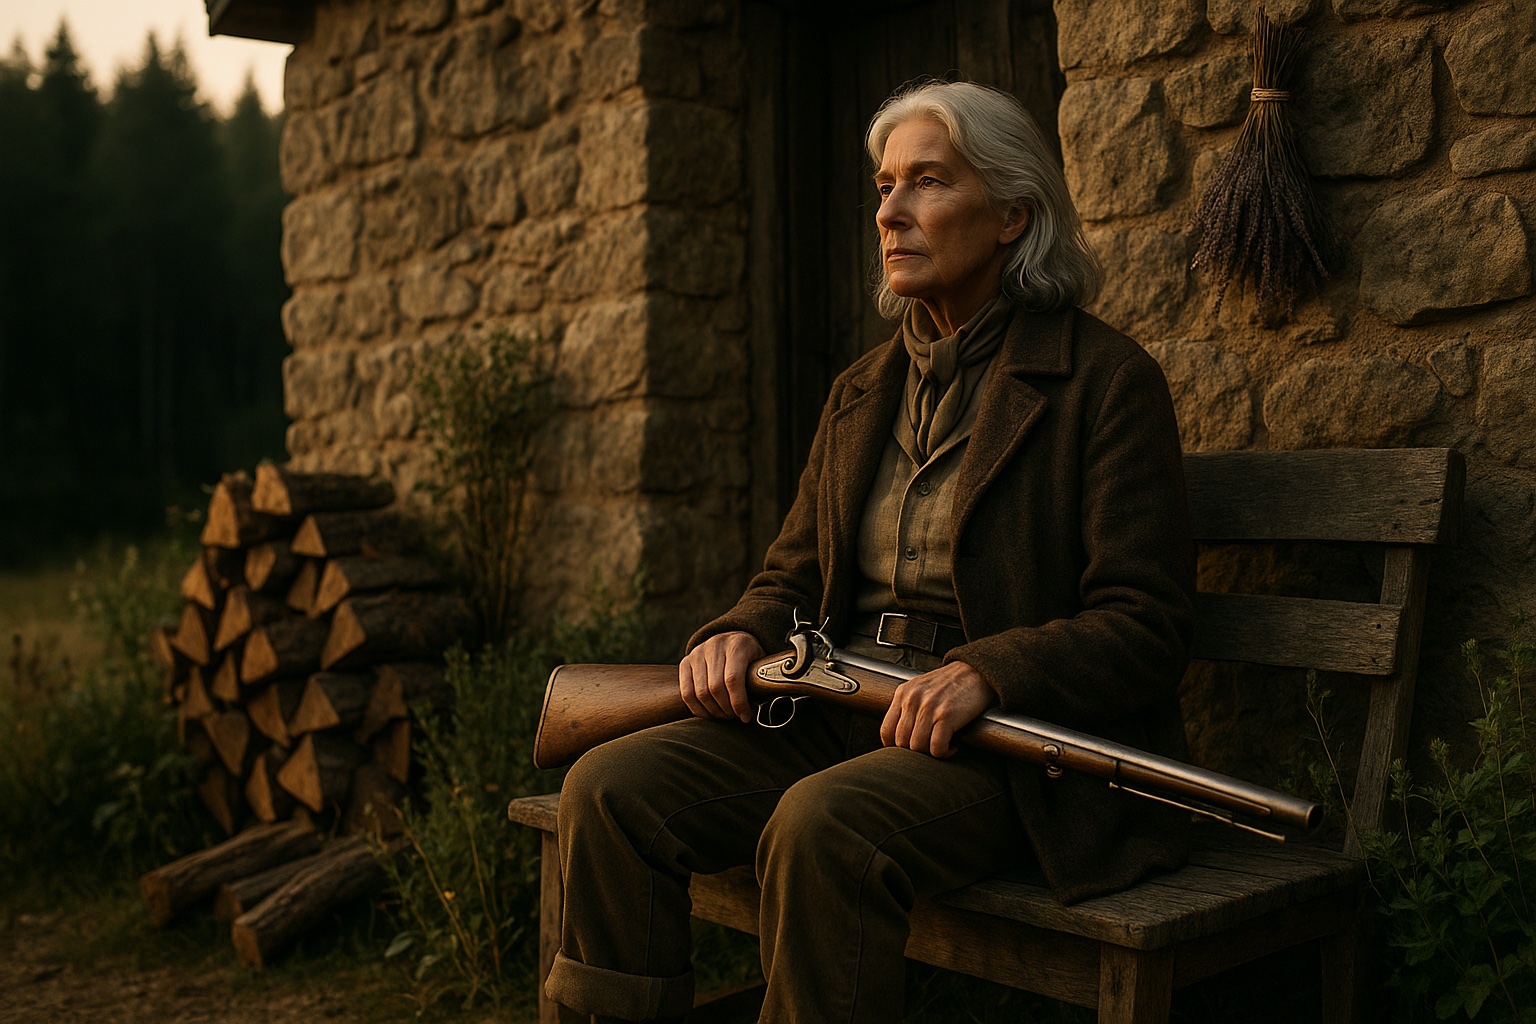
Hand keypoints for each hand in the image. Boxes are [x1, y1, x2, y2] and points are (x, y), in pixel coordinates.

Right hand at [680, 631, 764, 722]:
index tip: (745, 716)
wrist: (733, 639)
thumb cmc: (750, 656)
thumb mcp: (760, 662)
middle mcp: (715, 645)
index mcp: (737, 644)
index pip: (733, 679)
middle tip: (734, 716)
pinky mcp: (686, 662)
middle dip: (726, 709)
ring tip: (724, 715)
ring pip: (700, 692)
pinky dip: (697, 709)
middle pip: (715, 688)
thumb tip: (754, 710)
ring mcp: (697, 653)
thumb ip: (758, 681)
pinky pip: (686, 693)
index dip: (739, 702)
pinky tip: (709, 713)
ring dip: (713, 711)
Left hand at [880, 661, 994, 757]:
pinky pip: (936, 746)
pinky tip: (952, 747)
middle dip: (915, 752)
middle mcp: (913, 700)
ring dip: (930, 753)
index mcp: (903, 693)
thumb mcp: (920, 689)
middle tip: (928, 749)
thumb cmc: (950, 683)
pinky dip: (944, 753)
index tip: (906, 751)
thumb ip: (907, 708)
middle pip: (901, 742)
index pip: (886, 730)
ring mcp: (929, 707)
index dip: (894, 746)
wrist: (976, 671)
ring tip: (941, 748)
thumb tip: (900, 737)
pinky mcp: (947, 715)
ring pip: (917, 747)